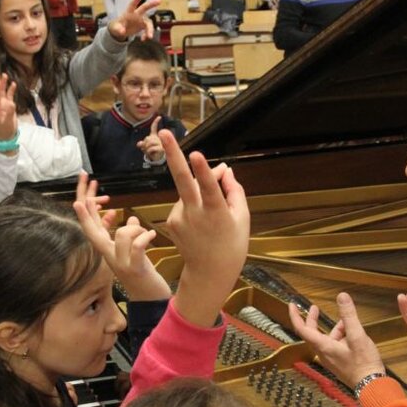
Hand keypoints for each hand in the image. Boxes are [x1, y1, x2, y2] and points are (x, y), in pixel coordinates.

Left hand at [0, 73, 18, 145]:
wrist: (8, 135)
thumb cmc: (6, 129)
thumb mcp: (7, 122)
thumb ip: (9, 113)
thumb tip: (12, 103)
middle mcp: (0, 104)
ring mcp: (5, 105)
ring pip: (4, 92)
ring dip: (4, 84)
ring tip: (5, 75)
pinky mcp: (10, 106)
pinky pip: (10, 96)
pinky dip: (11, 90)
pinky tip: (13, 84)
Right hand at [72, 173, 168, 300]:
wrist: (151, 300)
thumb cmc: (142, 275)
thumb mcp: (134, 253)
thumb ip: (130, 236)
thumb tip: (131, 218)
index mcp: (109, 253)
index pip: (93, 233)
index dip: (86, 218)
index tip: (78, 202)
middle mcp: (110, 258)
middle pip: (94, 234)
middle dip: (89, 216)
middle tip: (85, 199)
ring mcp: (121, 264)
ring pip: (121, 234)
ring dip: (136, 228)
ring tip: (146, 233)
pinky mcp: (135, 269)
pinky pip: (137, 246)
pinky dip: (145, 237)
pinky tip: (152, 235)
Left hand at [108, 0, 160, 41]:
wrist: (120, 31)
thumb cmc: (117, 27)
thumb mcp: (115, 29)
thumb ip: (118, 29)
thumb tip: (122, 32)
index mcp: (129, 12)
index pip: (132, 4)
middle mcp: (136, 14)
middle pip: (144, 8)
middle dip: (151, 4)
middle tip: (159, 1)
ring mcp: (141, 19)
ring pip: (149, 22)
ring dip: (150, 30)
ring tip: (149, 37)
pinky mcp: (143, 25)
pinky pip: (148, 29)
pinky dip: (147, 34)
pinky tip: (143, 39)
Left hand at [136, 118, 164, 163]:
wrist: (158, 159)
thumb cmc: (152, 152)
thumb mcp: (145, 147)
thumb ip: (142, 144)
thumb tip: (139, 144)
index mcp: (155, 136)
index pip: (154, 128)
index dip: (156, 122)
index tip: (159, 117)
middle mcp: (158, 139)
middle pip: (147, 138)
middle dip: (144, 144)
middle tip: (146, 149)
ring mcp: (161, 143)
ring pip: (149, 143)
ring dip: (146, 148)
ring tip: (149, 151)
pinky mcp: (162, 149)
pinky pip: (151, 148)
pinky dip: (148, 152)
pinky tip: (151, 153)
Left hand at [161, 129, 248, 327]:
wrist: (209, 273)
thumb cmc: (232, 244)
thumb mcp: (242, 218)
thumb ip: (233, 190)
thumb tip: (224, 168)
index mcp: (215, 212)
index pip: (208, 187)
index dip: (203, 170)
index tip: (196, 154)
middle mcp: (194, 213)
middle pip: (181, 179)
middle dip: (172, 154)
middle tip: (164, 132)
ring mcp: (179, 218)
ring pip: (188, 192)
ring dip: (198, 191)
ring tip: (213, 216)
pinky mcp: (171, 221)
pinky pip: (184, 203)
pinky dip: (193, 204)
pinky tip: (201, 223)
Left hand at [289, 293, 384, 389]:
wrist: (372, 386)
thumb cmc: (364, 363)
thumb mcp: (357, 336)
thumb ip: (349, 315)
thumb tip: (342, 296)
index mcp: (323, 346)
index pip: (302, 329)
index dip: (295, 316)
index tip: (291, 305)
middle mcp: (323, 353)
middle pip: (312, 333)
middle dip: (313, 319)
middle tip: (314, 307)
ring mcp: (331, 358)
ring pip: (327, 338)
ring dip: (335, 328)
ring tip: (347, 321)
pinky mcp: (338, 362)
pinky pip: (334, 345)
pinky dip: (341, 336)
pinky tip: (352, 332)